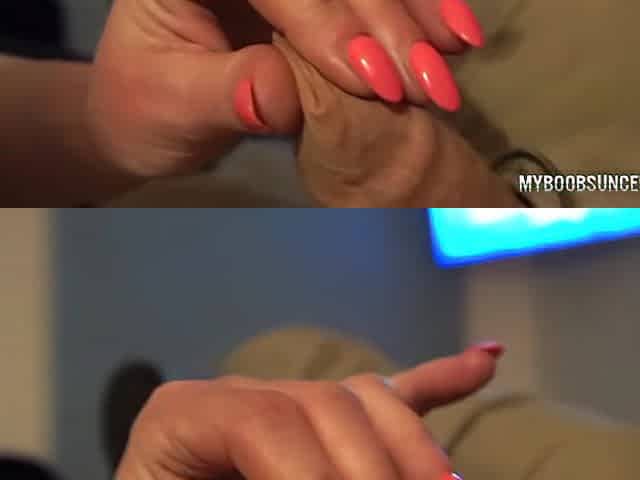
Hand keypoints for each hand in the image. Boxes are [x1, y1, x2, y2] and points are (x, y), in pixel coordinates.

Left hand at [88, 0, 484, 178]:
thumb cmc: (146, 108)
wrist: (147, 113)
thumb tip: (283, 92)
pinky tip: (451, 36)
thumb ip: (224, 94)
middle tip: (427, 80)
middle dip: (386, 22)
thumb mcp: (169, 105)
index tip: (374, 79)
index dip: (326, 24)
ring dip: (415, 12)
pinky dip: (414, 13)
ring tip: (456, 53)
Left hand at [115, 344, 501, 479]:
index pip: (264, 421)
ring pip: (368, 399)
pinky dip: (439, 382)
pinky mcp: (324, 423)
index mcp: (186, 415)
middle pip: (327, 405)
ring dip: (416, 450)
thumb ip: (269, 473)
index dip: (314, 473)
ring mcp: (287, 398)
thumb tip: (338, 471)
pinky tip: (486, 359)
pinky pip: (386, 397)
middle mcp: (242, 393)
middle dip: (377, 471)